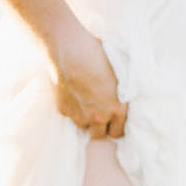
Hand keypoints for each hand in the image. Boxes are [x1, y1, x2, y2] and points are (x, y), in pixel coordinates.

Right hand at [44, 22, 126, 138]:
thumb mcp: (117, 73)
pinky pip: (70, 115)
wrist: (70, 50)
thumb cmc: (97, 55)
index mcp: (117, 108)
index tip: (112, 120)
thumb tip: (121, 97)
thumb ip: (120, 93)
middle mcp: (99, 117)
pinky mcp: (64, 111)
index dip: (115, 126)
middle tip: (98, 112)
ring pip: (84, 126)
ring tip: (84, 100)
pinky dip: (72, 109)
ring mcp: (79, 116)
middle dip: (99, 126)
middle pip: (99, 135)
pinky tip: (73, 92)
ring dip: (85, 118)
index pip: (118, 133)